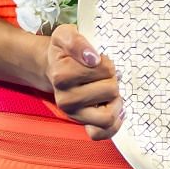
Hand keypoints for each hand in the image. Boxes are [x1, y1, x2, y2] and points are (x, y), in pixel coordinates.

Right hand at [45, 24, 122, 140]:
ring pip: (108, 115)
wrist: (54, 67)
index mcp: (61, 75)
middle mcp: (65, 99)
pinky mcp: (81, 124)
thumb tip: (92, 58)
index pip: (104, 70)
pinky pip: (101, 133)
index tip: (98, 60)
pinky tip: (115, 109)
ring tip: (109, 91)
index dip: (107, 63)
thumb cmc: (64, 52)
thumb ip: (76, 42)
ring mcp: (73, 114)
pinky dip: (114, 124)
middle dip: (113, 79)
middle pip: (111, 90)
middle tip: (103, 76)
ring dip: (115, 101)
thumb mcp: (66, 35)